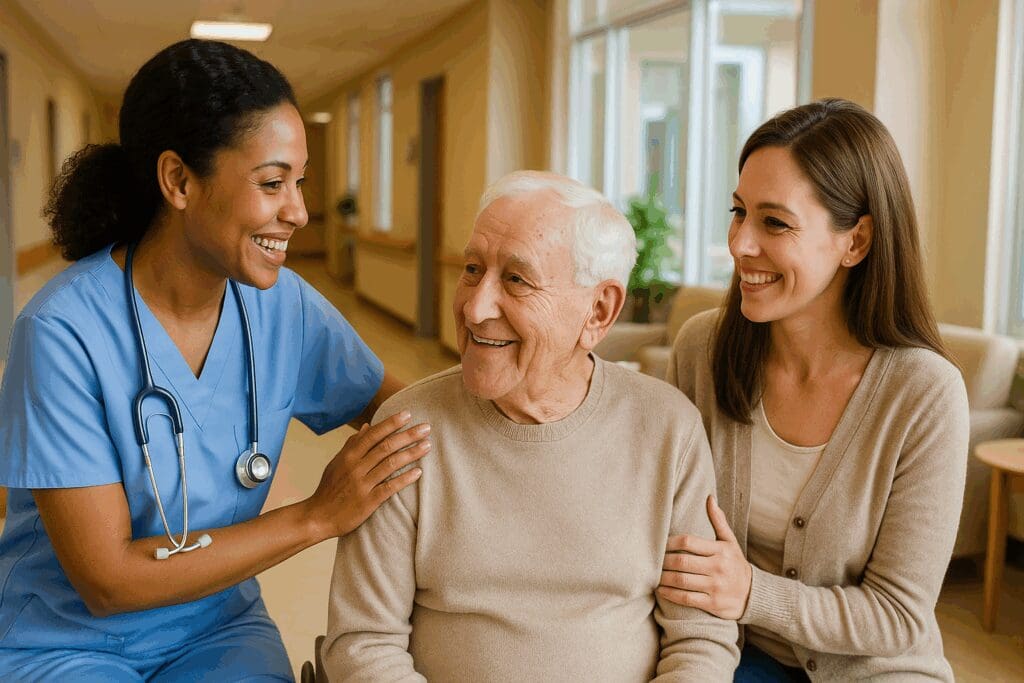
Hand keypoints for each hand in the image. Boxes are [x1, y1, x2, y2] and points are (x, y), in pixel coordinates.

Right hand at [305, 410, 429, 540]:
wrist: (318, 517)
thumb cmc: (329, 488)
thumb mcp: (337, 463)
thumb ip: (352, 445)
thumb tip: (367, 427)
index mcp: (348, 456)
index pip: (373, 434)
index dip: (391, 423)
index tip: (408, 414)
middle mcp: (356, 467)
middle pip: (386, 446)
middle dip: (408, 435)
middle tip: (426, 427)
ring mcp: (362, 484)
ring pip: (390, 464)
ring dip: (411, 453)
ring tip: (427, 446)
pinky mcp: (368, 501)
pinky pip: (389, 488)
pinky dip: (404, 479)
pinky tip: (418, 472)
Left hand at [657, 495, 751, 619]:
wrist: (753, 595)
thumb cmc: (735, 564)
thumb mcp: (730, 542)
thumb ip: (718, 521)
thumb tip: (709, 498)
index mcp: (720, 550)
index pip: (688, 542)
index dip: (669, 542)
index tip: (659, 544)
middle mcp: (718, 567)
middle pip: (682, 562)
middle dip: (663, 561)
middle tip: (651, 561)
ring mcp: (715, 586)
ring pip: (682, 581)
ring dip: (663, 578)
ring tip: (653, 575)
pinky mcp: (713, 604)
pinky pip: (686, 599)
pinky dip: (670, 594)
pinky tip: (661, 590)